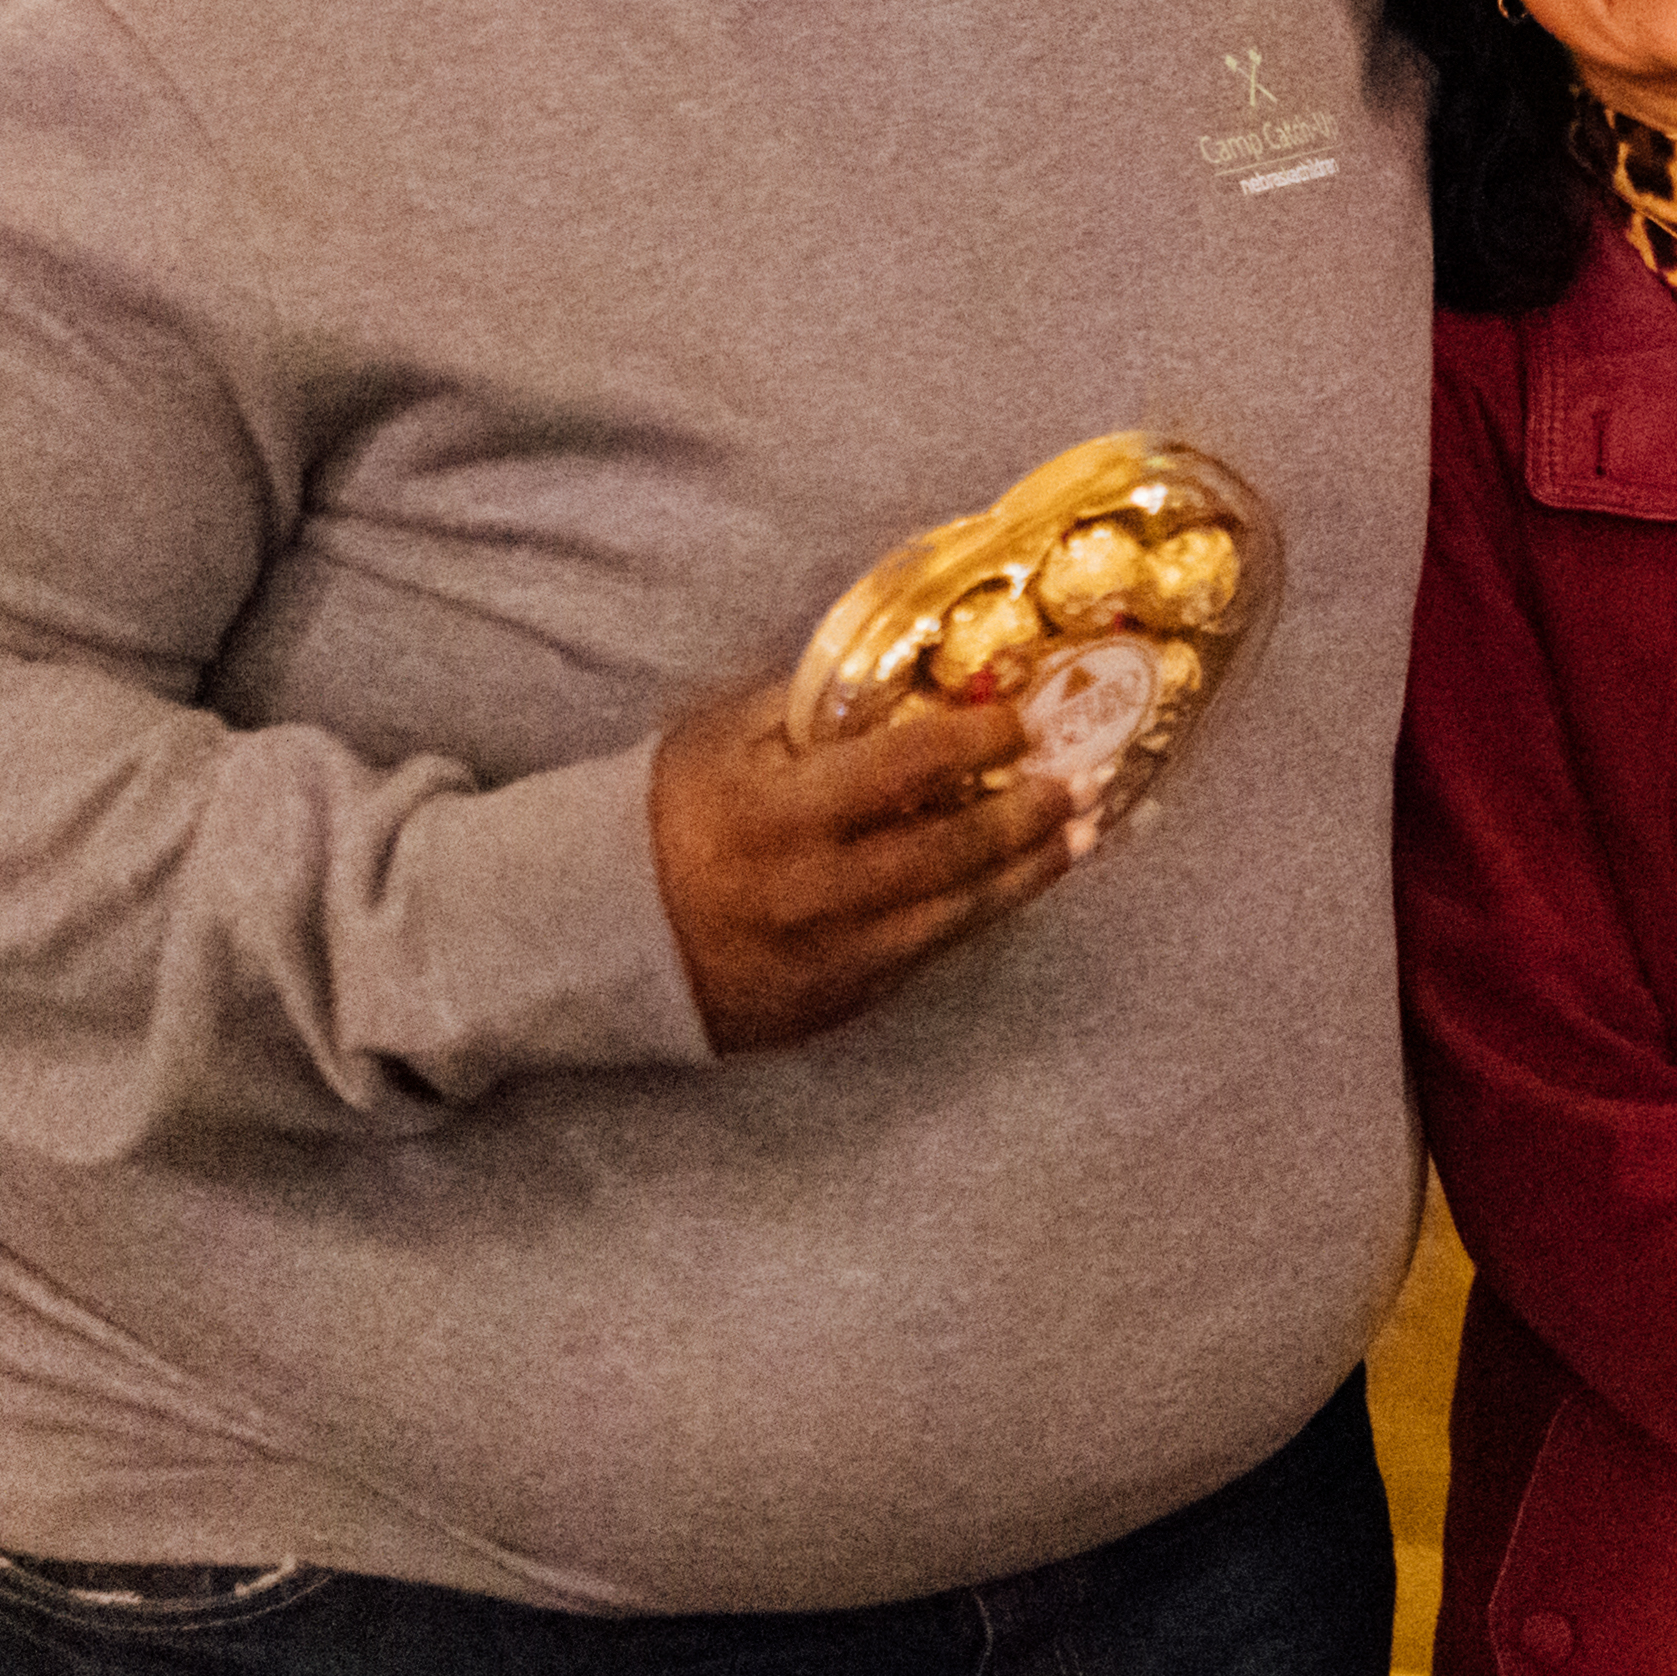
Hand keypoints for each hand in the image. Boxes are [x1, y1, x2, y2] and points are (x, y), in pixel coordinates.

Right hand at [649, 679, 1087, 1052]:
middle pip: (954, 851)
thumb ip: (816, 706)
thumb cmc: (663, 814)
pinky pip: (925, 958)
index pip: (907, 767)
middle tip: (1084, 780)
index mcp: (780, 814)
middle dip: (1031, 813)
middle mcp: (812, 894)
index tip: (1024, 715)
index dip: (978, 737)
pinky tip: (1010, 885)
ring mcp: (828, 961)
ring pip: (957, 916)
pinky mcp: (833, 1007)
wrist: (592, 934)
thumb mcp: (722, 737)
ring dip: (1028, 873)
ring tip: (1079, 836)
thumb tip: (914, 668)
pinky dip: (975, 915)